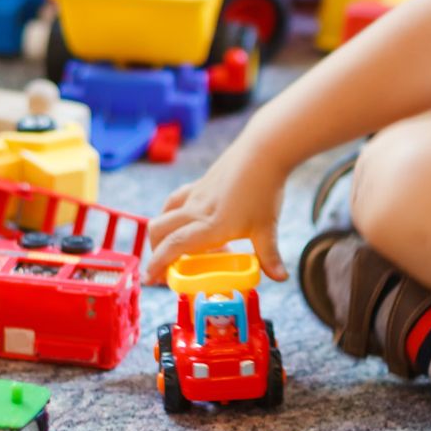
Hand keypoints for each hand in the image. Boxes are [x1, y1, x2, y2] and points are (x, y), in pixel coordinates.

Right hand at [142, 140, 293, 284]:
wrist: (263, 151)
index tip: (149, 278)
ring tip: (173, 245)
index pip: (175, 246)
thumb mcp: (267, 227)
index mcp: (210, 225)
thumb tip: (281, 278)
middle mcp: (196, 210)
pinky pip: (177, 200)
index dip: (158, 263)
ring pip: (165, 212)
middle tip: (163, 267)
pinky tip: (188, 218)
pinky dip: (173, 213)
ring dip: (161, 231)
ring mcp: (196, 194)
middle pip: (160, 229)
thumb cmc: (264, 189)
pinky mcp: (200, 183)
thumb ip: (269, 256)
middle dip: (155, 250)